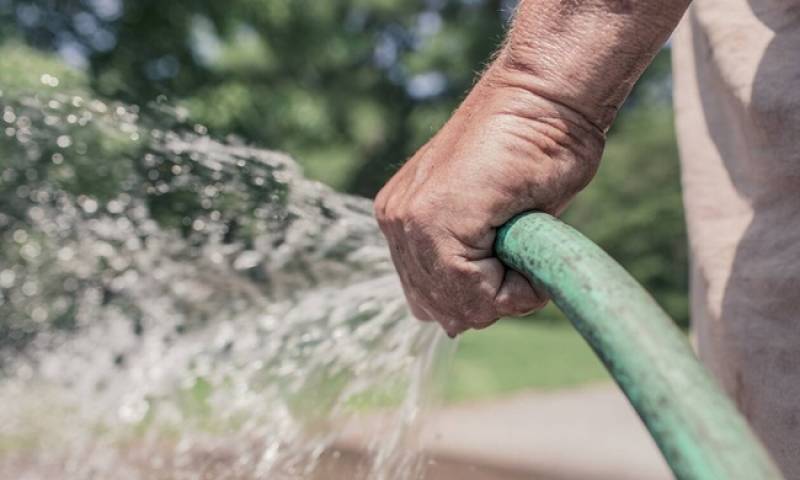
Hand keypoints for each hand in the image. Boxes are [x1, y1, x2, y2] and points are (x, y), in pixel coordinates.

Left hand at [374, 64, 604, 336]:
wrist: (545, 98)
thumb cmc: (534, 150)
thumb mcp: (495, 221)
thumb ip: (468, 263)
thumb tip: (452, 325)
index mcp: (404, 220)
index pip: (432, 299)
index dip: (483, 296)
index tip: (514, 256)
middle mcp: (396, 222)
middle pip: (441, 310)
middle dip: (490, 299)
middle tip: (522, 253)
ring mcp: (409, 221)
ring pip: (458, 307)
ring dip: (504, 293)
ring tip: (525, 243)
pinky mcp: (432, 220)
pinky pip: (474, 293)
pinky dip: (515, 288)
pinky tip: (528, 244)